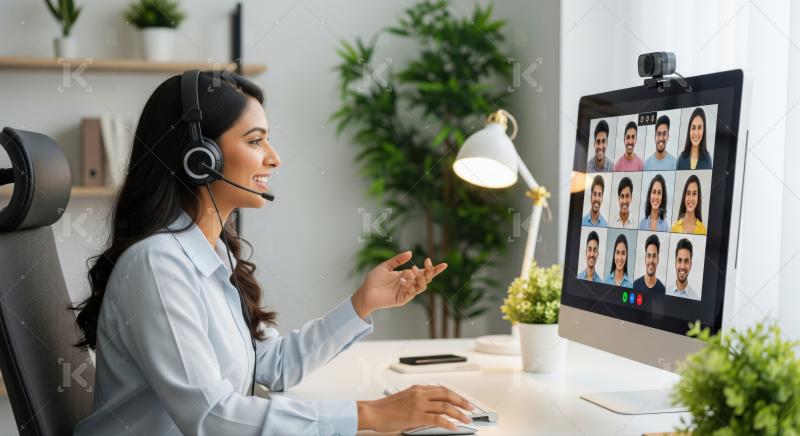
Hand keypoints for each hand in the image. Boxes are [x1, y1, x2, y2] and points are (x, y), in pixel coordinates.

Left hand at [351, 251, 447, 319]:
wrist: (365, 292)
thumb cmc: (374, 280)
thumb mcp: (386, 266)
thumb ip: (398, 260)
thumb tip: (410, 253)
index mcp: (407, 275)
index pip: (424, 272)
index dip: (434, 269)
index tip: (443, 265)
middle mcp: (409, 283)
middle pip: (426, 279)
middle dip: (430, 271)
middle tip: (427, 262)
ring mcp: (406, 292)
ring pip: (422, 286)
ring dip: (420, 277)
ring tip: (412, 270)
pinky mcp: (403, 299)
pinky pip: (412, 292)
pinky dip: (410, 285)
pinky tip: (403, 279)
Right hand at [357, 384, 474, 431]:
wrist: (372, 412)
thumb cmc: (385, 408)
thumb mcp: (404, 398)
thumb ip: (418, 399)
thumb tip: (431, 407)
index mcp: (417, 388)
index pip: (442, 389)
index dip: (455, 395)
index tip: (463, 401)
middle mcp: (420, 393)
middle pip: (447, 394)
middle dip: (462, 402)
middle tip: (471, 408)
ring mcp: (418, 404)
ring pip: (445, 406)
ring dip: (459, 413)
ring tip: (466, 419)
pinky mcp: (416, 416)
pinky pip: (437, 419)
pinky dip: (448, 423)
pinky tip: (453, 427)